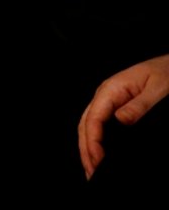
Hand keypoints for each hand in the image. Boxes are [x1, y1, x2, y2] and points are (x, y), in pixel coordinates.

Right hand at [79, 53, 168, 177]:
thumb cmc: (167, 71)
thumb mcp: (159, 88)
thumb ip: (140, 105)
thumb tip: (119, 121)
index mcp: (112, 89)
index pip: (93, 118)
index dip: (93, 141)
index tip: (98, 161)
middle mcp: (106, 95)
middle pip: (85, 124)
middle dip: (85, 150)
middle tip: (91, 173)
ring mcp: (110, 101)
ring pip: (89, 126)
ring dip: (88, 148)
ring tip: (91, 169)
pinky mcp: (116, 107)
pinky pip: (100, 126)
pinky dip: (96, 141)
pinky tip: (100, 154)